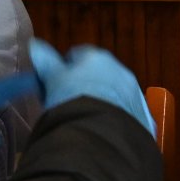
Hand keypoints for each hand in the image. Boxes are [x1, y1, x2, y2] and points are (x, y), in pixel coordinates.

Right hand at [29, 38, 154, 136]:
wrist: (101, 135)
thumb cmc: (71, 101)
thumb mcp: (52, 81)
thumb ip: (44, 61)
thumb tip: (35, 45)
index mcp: (96, 57)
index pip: (76, 55)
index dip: (63, 70)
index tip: (54, 86)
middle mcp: (120, 70)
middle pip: (98, 73)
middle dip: (85, 85)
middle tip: (69, 104)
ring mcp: (135, 93)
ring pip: (115, 93)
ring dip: (103, 102)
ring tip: (87, 121)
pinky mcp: (144, 117)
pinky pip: (127, 114)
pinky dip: (117, 119)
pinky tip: (104, 132)